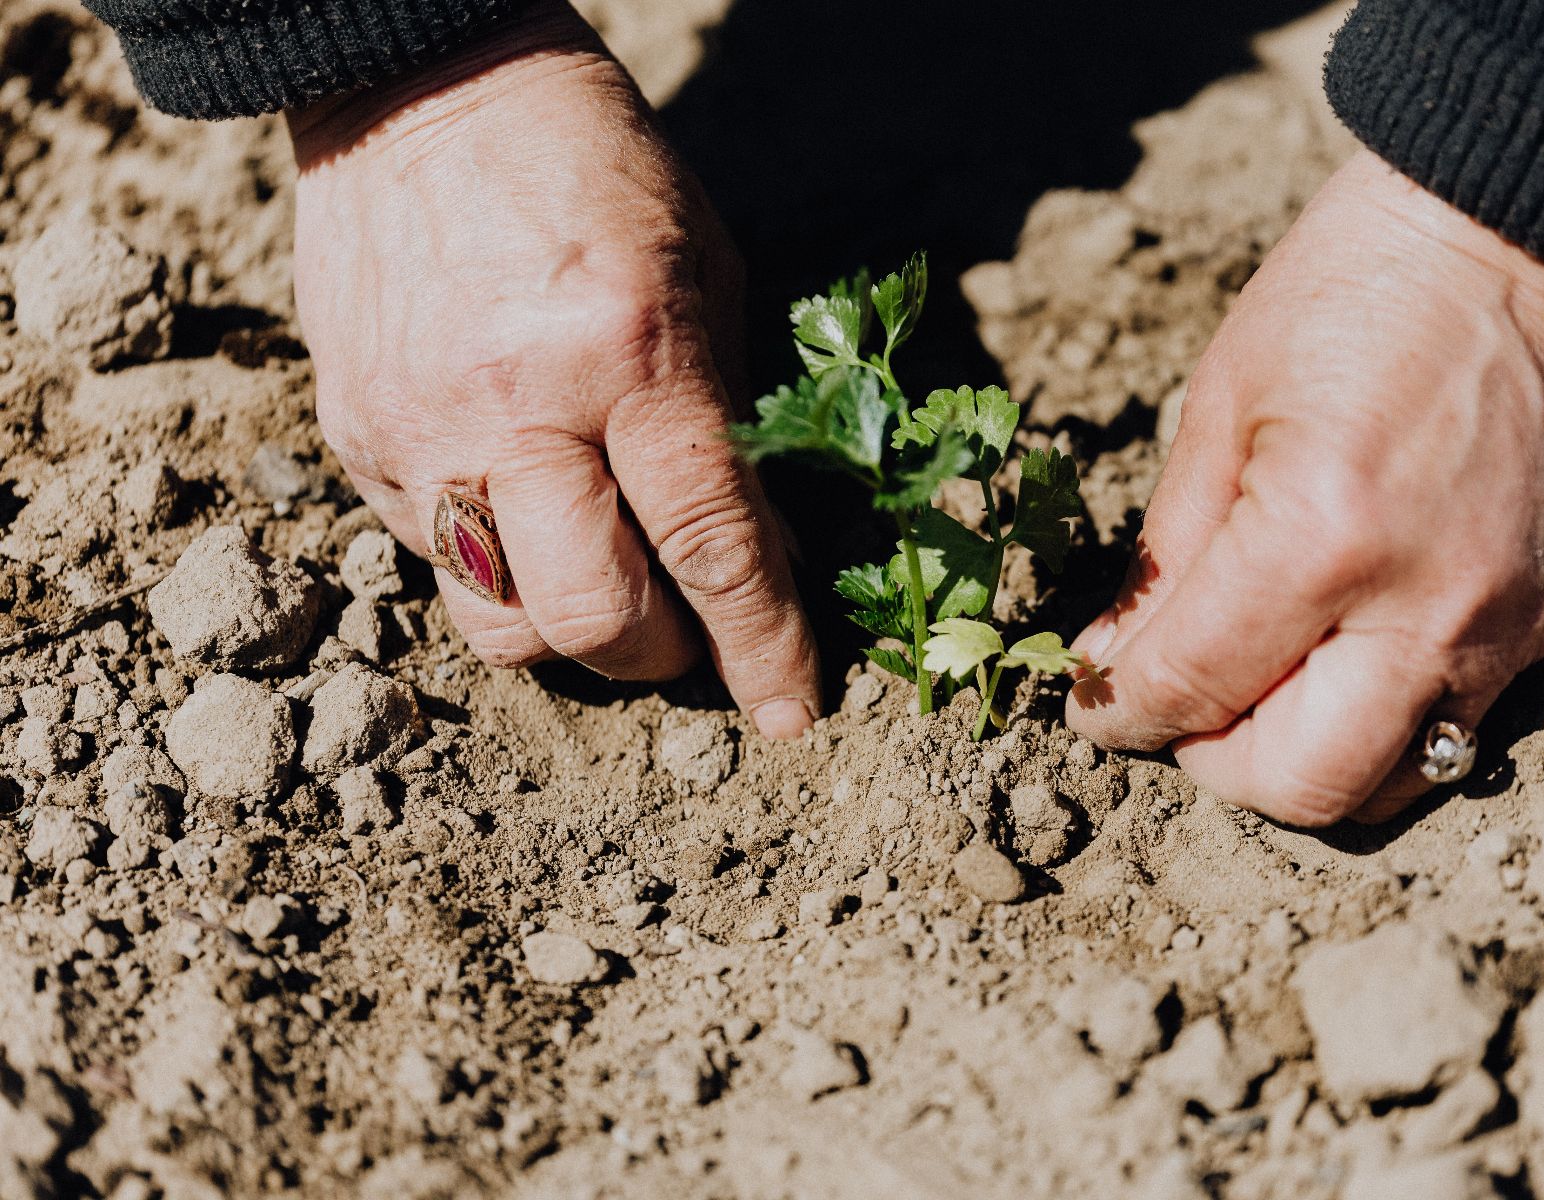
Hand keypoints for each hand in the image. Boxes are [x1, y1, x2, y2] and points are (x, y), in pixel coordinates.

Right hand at [288, 2, 817, 736]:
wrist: (419, 87)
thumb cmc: (595, 171)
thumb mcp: (705, 275)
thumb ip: (729, 424)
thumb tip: (759, 559)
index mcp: (628, 353)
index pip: (710, 544)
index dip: (762, 645)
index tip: (793, 713)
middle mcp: (514, 408)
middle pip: (593, 619)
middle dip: (662, 658)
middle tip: (691, 635)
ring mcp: (419, 432)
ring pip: (499, 625)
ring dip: (571, 637)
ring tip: (606, 581)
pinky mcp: (354, 440)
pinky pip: (434, 562)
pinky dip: (501, 568)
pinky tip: (529, 509)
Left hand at [1066, 149, 1543, 823]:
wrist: (1513, 232)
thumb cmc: (1347, 293)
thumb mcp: (1218, 410)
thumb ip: (1164, 560)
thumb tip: (1115, 668)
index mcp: (1320, 538)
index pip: (1194, 689)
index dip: (1121, 713)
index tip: (1097, 706)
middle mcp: (1426, 604)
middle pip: (1302, 784)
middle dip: (1216, 766)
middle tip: (1183, 712)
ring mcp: (1505, 621)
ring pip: (1391, 782)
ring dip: (1304, 761)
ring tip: (1262, 691)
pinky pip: (1455, 724)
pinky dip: (1379, 719)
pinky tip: (1341, 653)